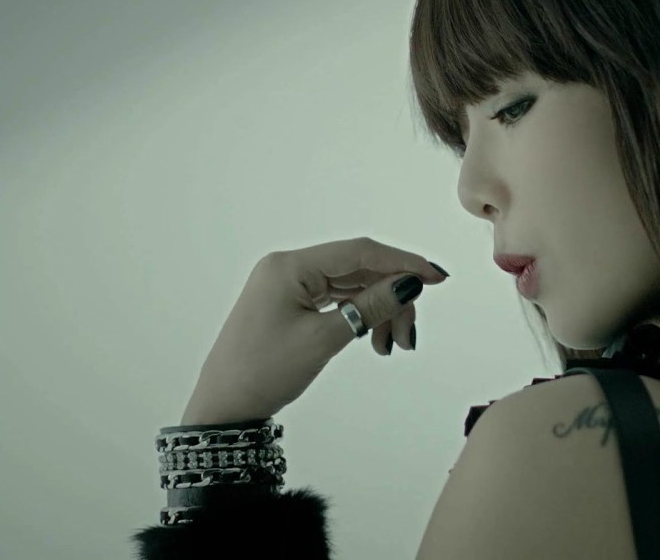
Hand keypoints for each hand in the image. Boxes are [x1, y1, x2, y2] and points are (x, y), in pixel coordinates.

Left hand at [181, 237, 447, 424]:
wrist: (223, 407)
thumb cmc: (264, 372)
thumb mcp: (323, 339)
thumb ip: (370, 306)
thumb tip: (410, 284)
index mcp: (289, 266)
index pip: (359, 252)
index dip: (403, 262)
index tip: (436, 278)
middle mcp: (288, 267)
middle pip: (358, 270)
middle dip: (391, 299)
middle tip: (408, 335)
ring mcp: (288, 284)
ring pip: (352, 286)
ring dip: (378, 311)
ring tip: (390, 346)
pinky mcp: (290, 302)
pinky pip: (337, 299)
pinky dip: (360, 316)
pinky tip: (374, 338)